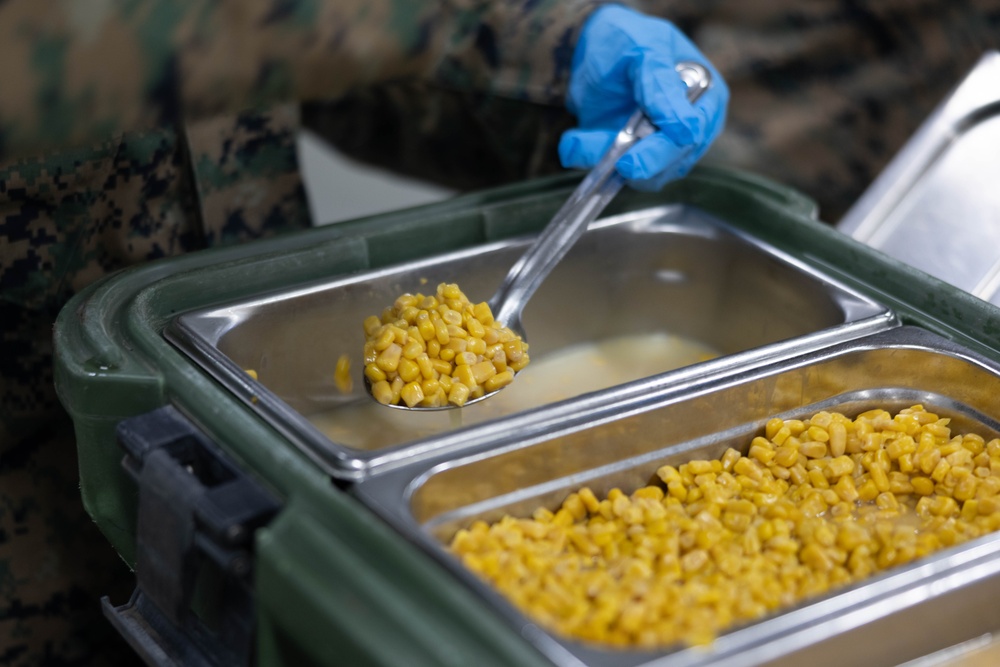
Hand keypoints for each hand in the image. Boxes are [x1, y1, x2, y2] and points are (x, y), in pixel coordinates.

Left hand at [559, 5, 728, 190]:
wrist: (592, 50)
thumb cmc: (626, 40)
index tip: (647, 154)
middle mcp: (689, 130)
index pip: (696, 132)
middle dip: (643, 162)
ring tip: (576, 141)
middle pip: (673, 162)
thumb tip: (686, 130)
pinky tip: (572, 144)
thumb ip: (661, 86)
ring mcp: (660, 148)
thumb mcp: (644, 51)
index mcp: (706, 98)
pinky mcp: (629, 159)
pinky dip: (590, 159)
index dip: (670, 146)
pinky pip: (613, 174)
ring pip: (642, 176)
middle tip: (621, 164)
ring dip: (608, 160)